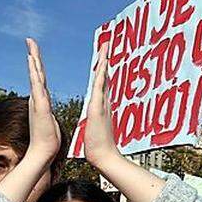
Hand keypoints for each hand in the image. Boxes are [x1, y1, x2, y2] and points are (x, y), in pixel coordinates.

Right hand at [24, 38, 60, 164]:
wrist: (44, 152)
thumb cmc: (48, 140)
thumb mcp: (50, 123)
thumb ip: (47, 116)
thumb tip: (46, 116)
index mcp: (41, 101)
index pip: (40, 79)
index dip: (37, 65)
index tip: (34, 53)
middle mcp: (37, 98)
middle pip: (36, 73)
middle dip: (33, 56)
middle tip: (29, 40)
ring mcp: (37, 101)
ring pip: (35, 76)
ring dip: (33, 60)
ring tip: (30, 46)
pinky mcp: (39, 105)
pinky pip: (36, 85)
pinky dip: (34, 73)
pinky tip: (32, 63)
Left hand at [81, 42, 118, 166]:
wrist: (104, 157)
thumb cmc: (98, 146)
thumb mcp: (95, 128)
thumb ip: (96, 122)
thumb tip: (95, 120)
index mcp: (100, 106)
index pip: (100, 84)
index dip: (101, 70)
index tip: (102, 57)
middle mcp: (104, 102)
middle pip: (104, 76)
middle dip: (105, 60)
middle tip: (106, 44)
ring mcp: (103, 105)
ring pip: (103, 79)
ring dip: (104, 62)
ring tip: (105, 47)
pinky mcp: (99, 109)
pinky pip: (100, 88)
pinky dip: (101, 76)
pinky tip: (102, 65)